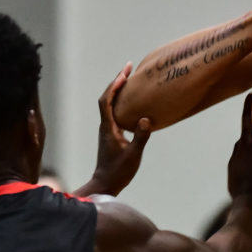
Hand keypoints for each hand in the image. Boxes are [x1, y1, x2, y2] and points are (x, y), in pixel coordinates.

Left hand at [79, 63, 151, 196]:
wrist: (106, 183)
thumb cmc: (119, 171)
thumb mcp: (133, 155)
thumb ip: (140, 137)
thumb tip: (146, 119)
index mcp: (108, 127)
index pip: (106, 101)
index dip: (114, 86)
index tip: (124, 74)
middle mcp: (105, 125)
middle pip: (107, 97)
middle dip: (117, 82)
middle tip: (128, 68)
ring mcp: (108, 129)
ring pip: (110, 103)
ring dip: (118, 90)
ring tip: (130, 79)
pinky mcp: (112, 134)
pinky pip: (115, 111)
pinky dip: (121, 101)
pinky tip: (131, 101)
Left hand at [227, 95, 251, 208]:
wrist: (251, 206)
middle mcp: (244, 147)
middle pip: (246, 124)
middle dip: (249, 110)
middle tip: (251, 97)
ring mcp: (236, 157)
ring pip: (244, 142)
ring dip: (250, 137)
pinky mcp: (233, 167)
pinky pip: (241, 156)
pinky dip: (247, 155)